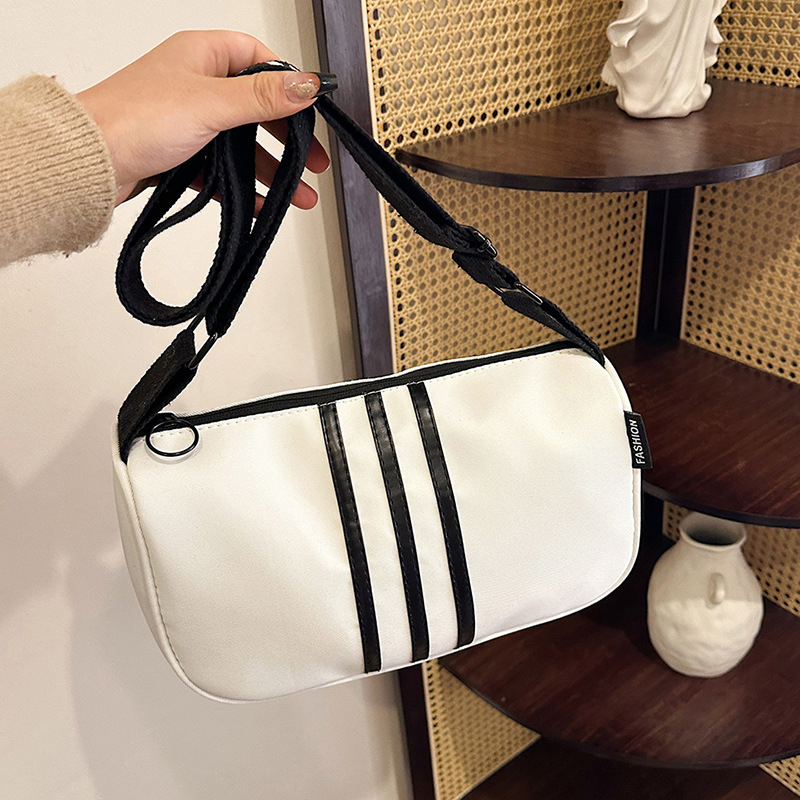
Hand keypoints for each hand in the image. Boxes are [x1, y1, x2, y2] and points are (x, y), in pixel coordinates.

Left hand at [77, 30, 334, 210]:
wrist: (89, 162)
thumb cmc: (133, 119)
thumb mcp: (212, 103)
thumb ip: (263, 97)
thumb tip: (307, 84)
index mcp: (202, 54)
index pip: (260, 60)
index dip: (289, 84)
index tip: (312, 109)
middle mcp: (196, 83)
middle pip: (257, 109)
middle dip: (288, 139)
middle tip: (313, 162)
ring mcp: (187, 119)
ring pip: (241, 144)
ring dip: (271, 170)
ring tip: (298, 196)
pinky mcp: (179, 152)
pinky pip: (221, 169)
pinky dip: (242, 187)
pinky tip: (260, 204)